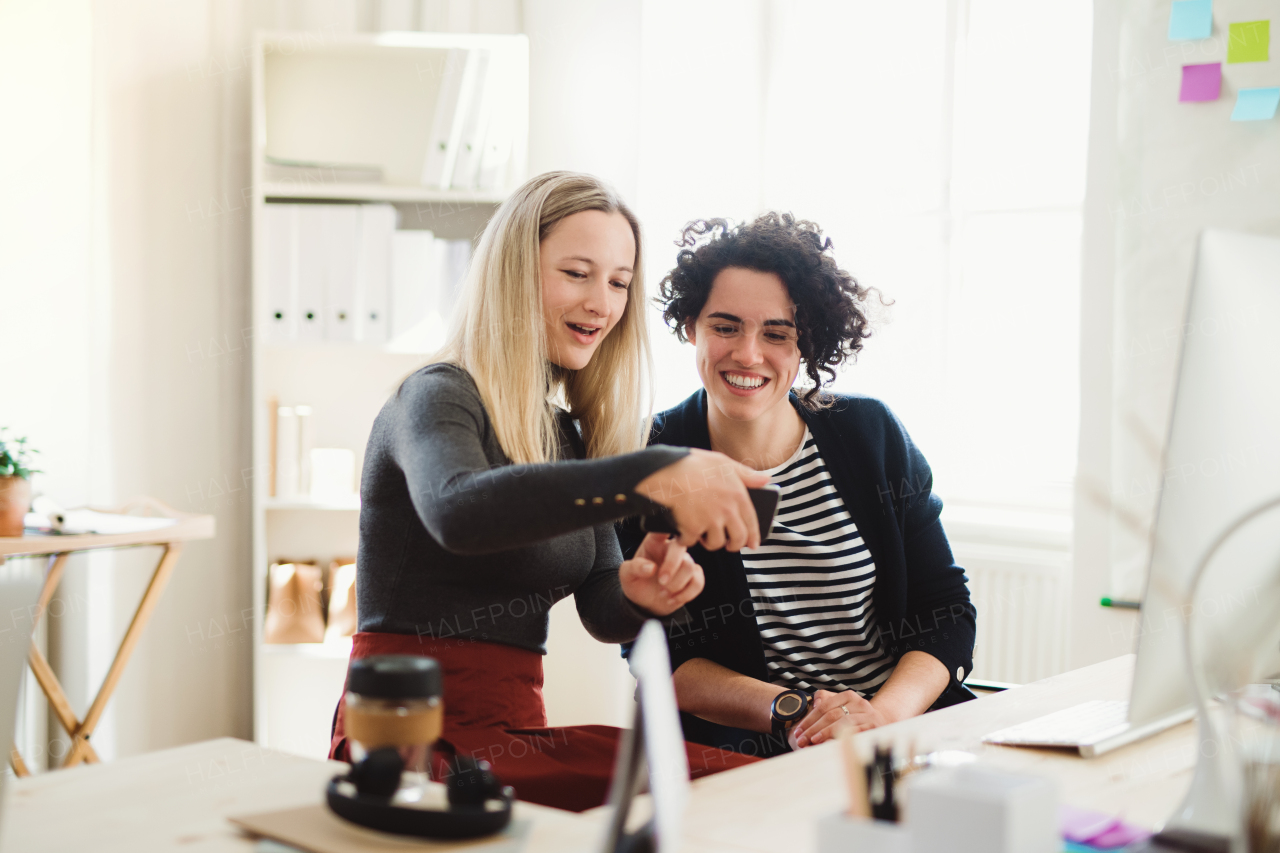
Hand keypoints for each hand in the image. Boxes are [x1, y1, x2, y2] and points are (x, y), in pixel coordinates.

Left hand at [619, 533, 704, 615]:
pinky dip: (685, 594)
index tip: (666, 535)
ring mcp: (684, 563)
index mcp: (654, 542)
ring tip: (663, 593)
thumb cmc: (636, 582)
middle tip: (661, 582)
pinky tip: (673, 599)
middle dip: (672, 567)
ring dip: (676, 585)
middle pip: (680, 548)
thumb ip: (635, 567)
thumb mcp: (626, 574)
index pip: (662, 529)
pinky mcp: (694, 577)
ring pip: (689, 567)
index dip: (667, 527)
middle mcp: (671, 550)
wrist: (645, 603)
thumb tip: (650, 567)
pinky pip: (698, 582)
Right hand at [635, 449, 769, 550]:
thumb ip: (746, 473)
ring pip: (715, 543)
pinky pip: (692, 541)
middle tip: (727, 545)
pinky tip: (682, 533)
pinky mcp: (692, 528)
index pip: (752, 522)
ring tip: (702, 535)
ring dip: (709, 542)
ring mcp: (710, 521)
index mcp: (738, 495)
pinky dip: (686, 539)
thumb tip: (766, 479)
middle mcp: (727, 511)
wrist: (666, 472)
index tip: (752, 545)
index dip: (753, 536)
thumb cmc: (693, 464)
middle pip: (737, 539)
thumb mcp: (723, 462)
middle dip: (733, 545)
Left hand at [789, 690, 888, 748]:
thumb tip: (816, 703)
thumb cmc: (855, 717)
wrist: (884, 723)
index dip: (809, 719)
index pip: (824, 706)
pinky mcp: (874, 729)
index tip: (798, 731)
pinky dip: (840, 738)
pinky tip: (830, 744)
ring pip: (842, 723)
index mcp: (849, 696)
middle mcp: (860, 704)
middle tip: (801, 739)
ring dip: (825, 733)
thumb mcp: (841, 706)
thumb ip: (826, 700)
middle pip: (832, 715)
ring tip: (813, 741)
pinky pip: (854, 733)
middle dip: (814, 728)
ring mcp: (868, 716)